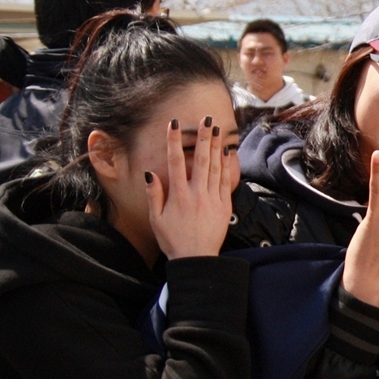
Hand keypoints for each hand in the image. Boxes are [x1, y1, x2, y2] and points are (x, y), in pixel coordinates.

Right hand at [146, 114, 235, 259]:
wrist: (197, 259)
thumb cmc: (173, 239)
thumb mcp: (156, 219)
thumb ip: (154, 195)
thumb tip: (150, 173)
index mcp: (177, 196)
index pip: (175, 162)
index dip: (174, 141)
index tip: (173, 124)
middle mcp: (196, 194)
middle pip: (200, 160)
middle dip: (203, 138)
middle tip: (206, 120)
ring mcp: (212, 199)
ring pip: (215, 167)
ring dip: (216, 147)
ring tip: (218, 130)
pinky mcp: (224, 206)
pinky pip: (227, 181)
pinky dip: (228, 166)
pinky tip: (229, 153)